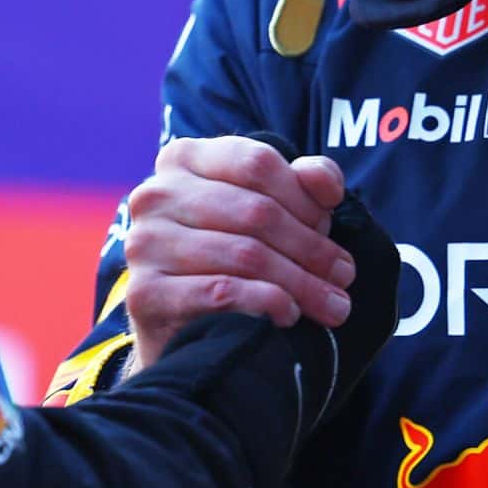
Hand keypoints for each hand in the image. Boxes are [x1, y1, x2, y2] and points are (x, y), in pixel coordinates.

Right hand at [122, 135, 357, 372]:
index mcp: (182, 159)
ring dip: (300, 282)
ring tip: (331, 304)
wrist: (181, 328)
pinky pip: (221, 292)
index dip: (303, 196)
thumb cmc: (229, 255)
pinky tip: (289, 314)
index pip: (257, 162)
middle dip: (311, 246)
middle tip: (343, 274)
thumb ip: (301, 184)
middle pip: (256, 211)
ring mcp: (144, 243)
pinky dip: (266, 303)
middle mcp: (155, 194)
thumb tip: (324, 182)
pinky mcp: (145, 293)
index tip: (331, 225)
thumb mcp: (266, 208)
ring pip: (245, 255)